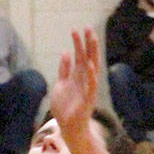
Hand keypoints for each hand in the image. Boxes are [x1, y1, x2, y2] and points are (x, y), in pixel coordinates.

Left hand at [49, 28, 99, 143]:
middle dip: (88, 43)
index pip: (80, 55)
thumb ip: (64, 70)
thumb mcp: (61, 84)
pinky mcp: (88, 98)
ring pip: (92, 67)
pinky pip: (91, 85)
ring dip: (92, 53)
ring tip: (92, 39)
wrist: (68, 126)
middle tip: (88, 27)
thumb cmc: (65, 107)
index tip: (77, 29)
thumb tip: (65, 53)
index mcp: (78, 75)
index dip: (79, 43)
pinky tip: (91, 65)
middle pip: (88, 57)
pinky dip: (92, 75)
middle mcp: (85, 79)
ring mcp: (88, 88)